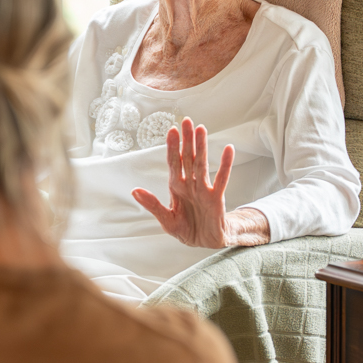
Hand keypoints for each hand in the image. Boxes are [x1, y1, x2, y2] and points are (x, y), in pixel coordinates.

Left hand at [130, 118, 267, 248]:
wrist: (205, 242)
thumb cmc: (186, 229)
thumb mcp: (166, 220)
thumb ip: (152, 205)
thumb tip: (134, 191)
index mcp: (176, 188)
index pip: (173, 163)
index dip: (172, 147)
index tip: (171, 130)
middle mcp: (190, 184)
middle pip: (187, 158)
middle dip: (187, 140)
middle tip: (187, 121)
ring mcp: (203, 189)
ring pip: (202, 164)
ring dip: (202, 147)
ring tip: (202, 129)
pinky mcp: (216, 197)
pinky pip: (221, 179)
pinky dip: (225, 164)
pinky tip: (228, 149)